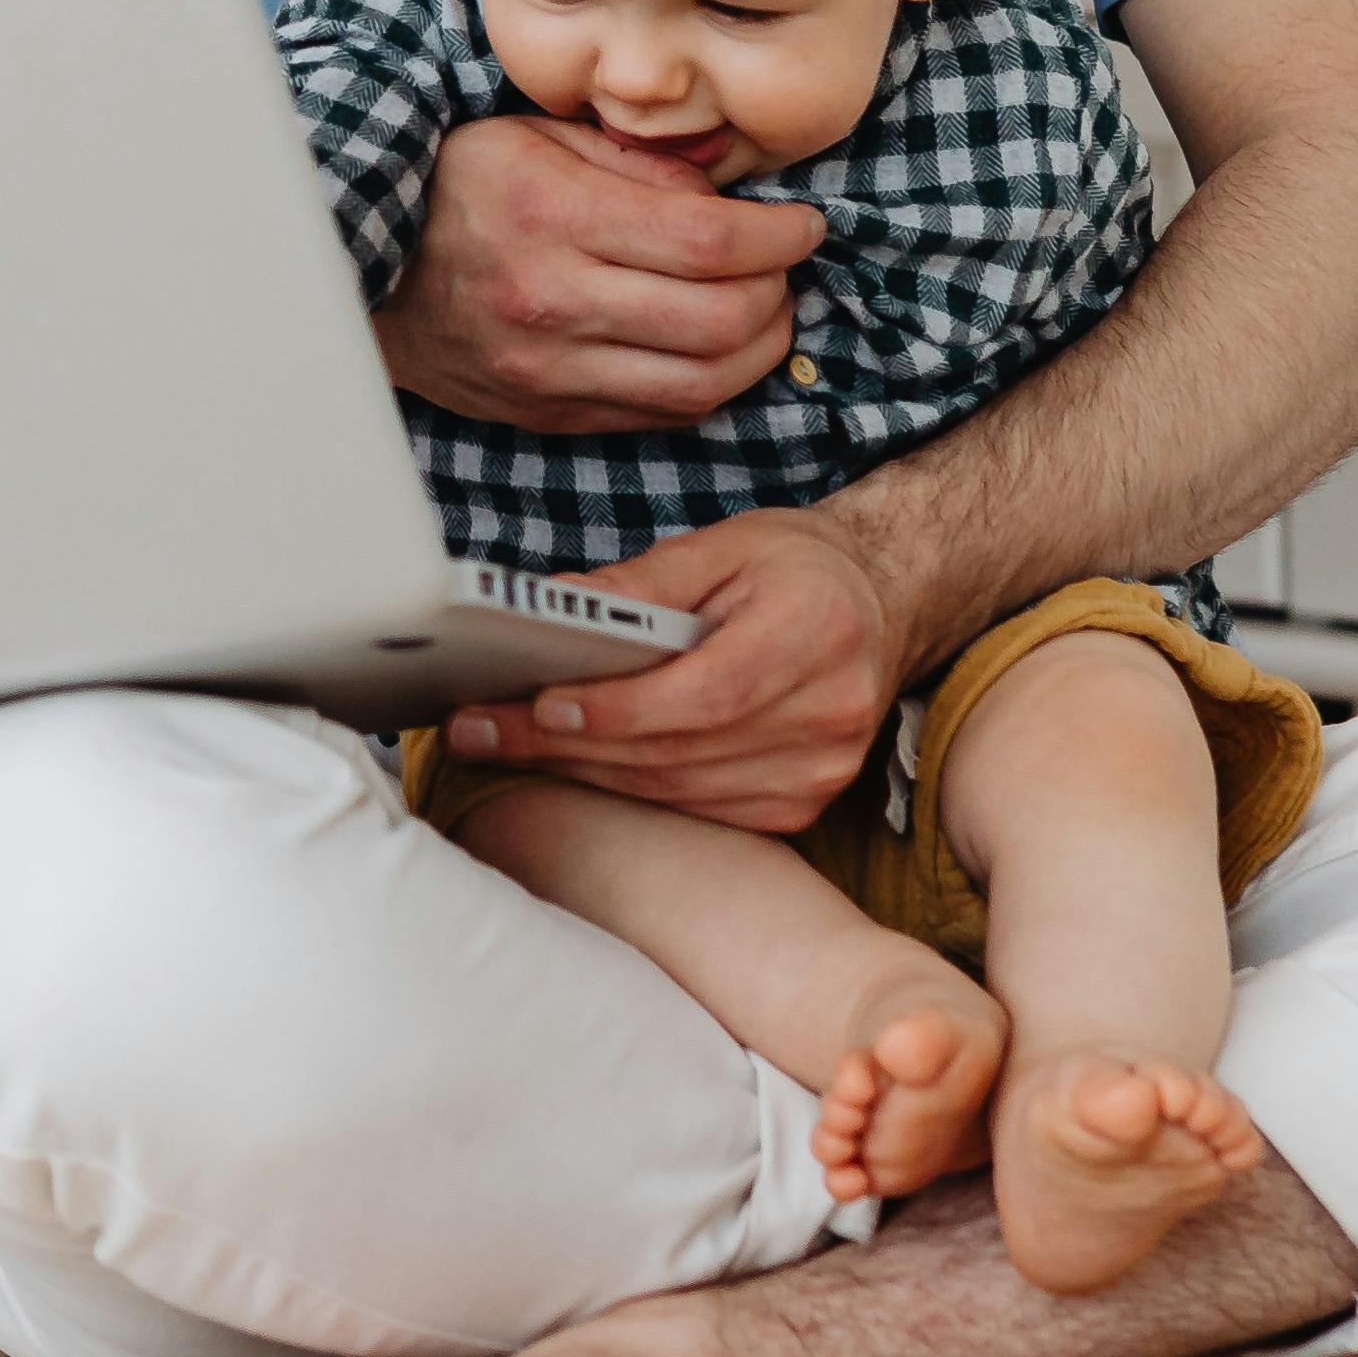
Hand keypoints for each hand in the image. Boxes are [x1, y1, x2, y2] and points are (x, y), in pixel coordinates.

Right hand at [377, 104, 821, 430]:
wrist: (364, 269)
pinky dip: (708, 383)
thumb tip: (728, 192)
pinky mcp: (550, 413)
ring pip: (704, 383)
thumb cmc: (456, 186)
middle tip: (783, 263)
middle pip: (721, 322)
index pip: (708, 243)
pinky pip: (661, 414)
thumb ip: (638, 160)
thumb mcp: (538, 134)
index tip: (802, 223)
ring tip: (763, 308)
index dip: (779, 236)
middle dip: (779, 291)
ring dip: (760, 348)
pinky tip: (712, 346)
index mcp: (553, 216)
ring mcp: (550, 371)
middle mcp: (553, 303)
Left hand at [445, 502, 896, 836]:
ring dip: (584, 772)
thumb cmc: (796, 568)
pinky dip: (631, 789)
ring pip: (678, 790)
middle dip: (566, 743)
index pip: (707, 692)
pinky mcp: (804, 805)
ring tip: (502, 744)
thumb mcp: (724, 546)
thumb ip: (643, 582)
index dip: (621, 708)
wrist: (880, 605)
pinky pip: (697, 811)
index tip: (541, 704)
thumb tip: (551, 608)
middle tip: (477, 729)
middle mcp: (829, 713)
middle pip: (679, 748)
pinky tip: (574, 764)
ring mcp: (821, 770)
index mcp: (817, 632)